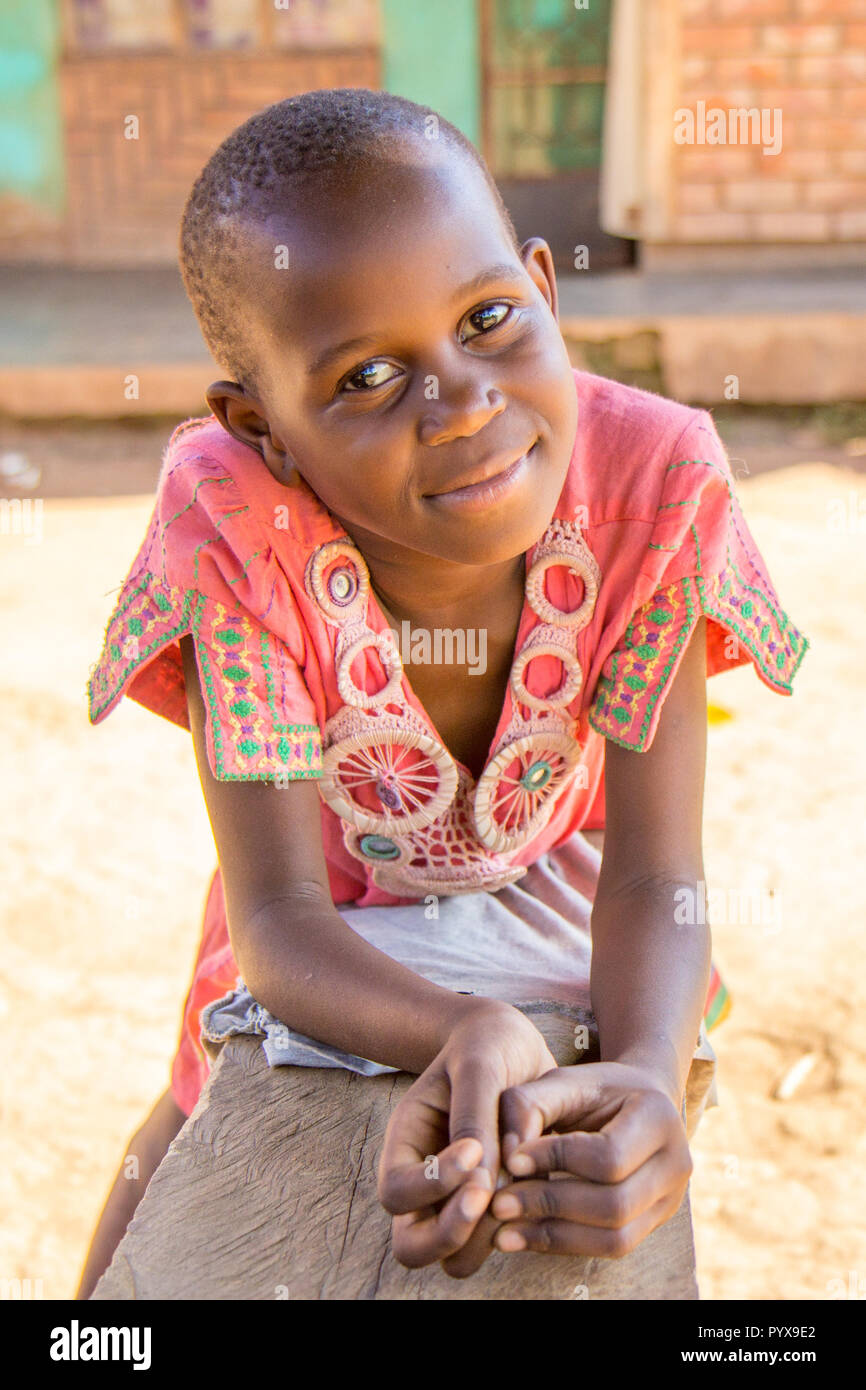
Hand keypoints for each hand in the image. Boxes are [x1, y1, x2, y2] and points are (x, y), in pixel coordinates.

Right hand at [377, 1000, 556, 1277]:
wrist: (515, 1047)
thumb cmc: (488, 1046)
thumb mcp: (478, 1064)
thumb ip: (475, 1116)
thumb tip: (483, 1178)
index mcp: (406, 1142)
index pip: (396, 1192)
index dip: (432, 1183)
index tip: (475, 1150)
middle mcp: (425, 1182)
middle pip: (412, 1246)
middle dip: (451, 1232)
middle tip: (489, 1196)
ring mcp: (458, 1200)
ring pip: (455, 1259)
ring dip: (486, 1238)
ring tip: (518, 1193)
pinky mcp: (496, 1207)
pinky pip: (499, 1242)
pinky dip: (519, 1229)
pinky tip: (541, 1190)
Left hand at [490, 1062, 691, 1257]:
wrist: (635, 1101)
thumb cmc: (592, 1090)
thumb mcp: (560, 1082)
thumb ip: (528, 1106)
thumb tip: (508, 1159)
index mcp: (659, 1116)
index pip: (609, 1155)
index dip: (556, 1161)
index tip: (511, 1161)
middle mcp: (677, 1162)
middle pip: (615, 1204)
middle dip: (551, 1205)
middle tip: (499, 1204)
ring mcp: (671, 1199)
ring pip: (616, 1238)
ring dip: (554, 1236)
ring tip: (504, 1230)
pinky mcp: (653, 1223)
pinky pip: (611, 1248)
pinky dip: (564, 1245)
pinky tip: (524, 1237)